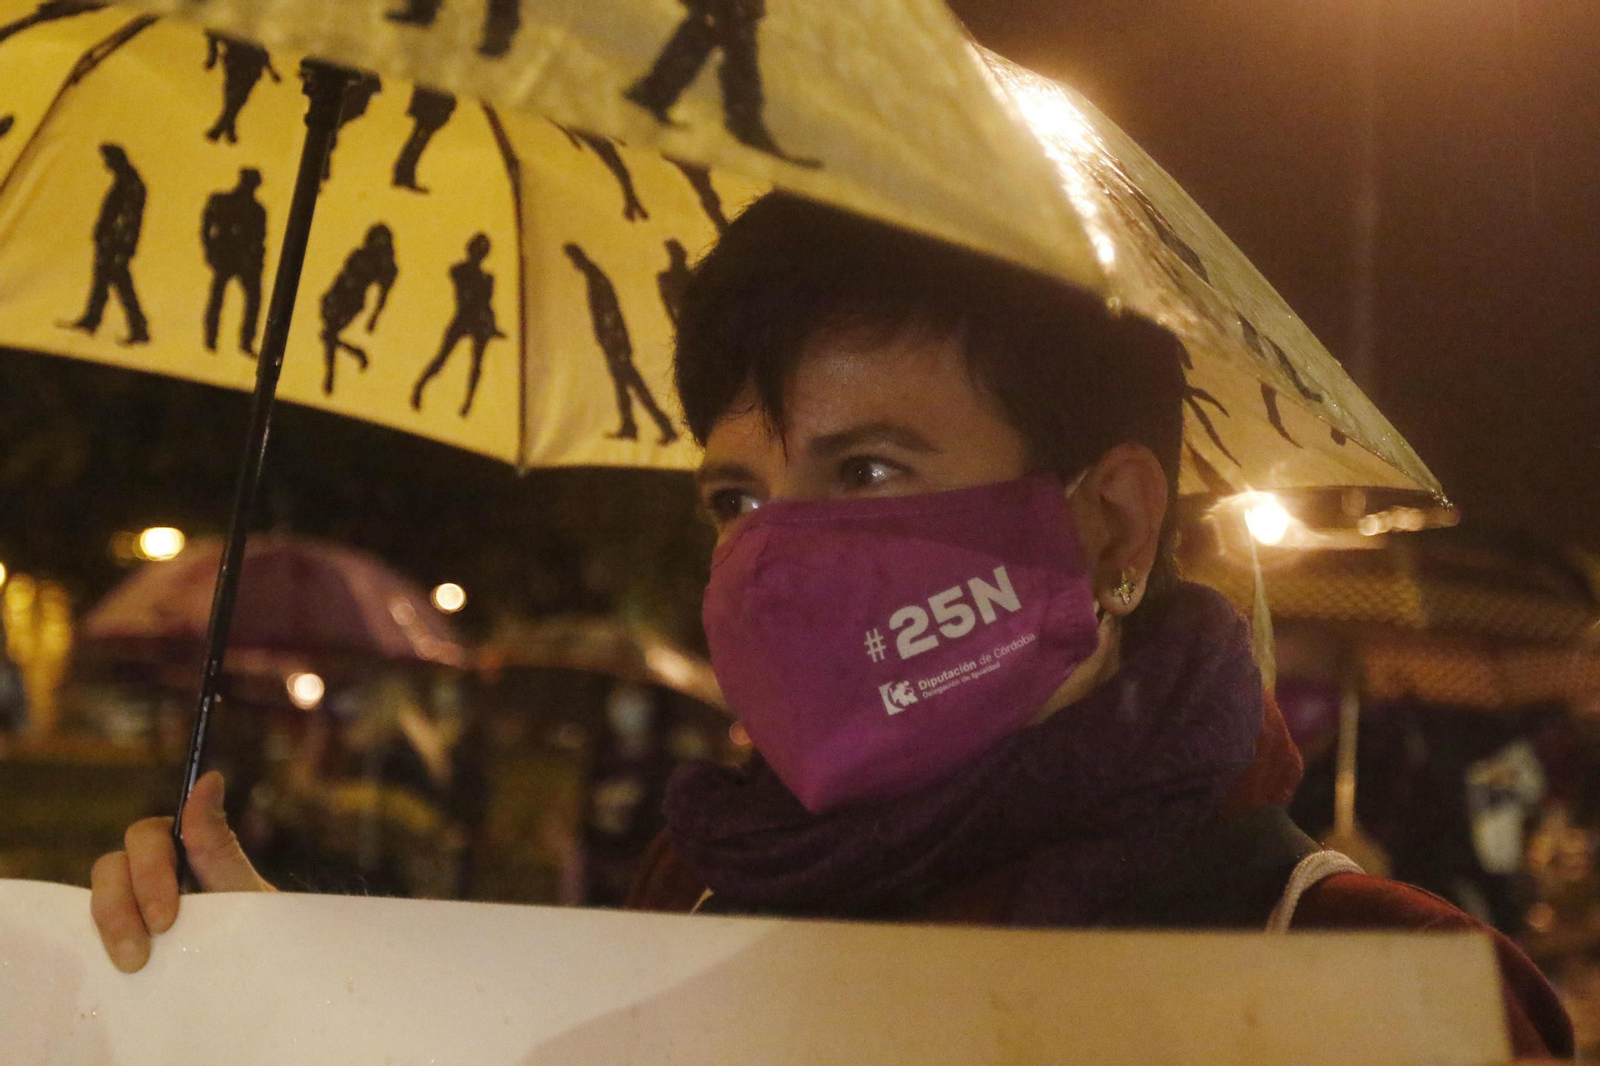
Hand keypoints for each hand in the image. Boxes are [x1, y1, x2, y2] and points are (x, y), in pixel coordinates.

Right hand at [89, 770, 273, 972]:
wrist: (256, 977)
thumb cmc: (253, 926)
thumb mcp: (241, 890)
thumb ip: (218, 844)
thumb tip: (209, 778)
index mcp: (181, 846)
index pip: (147, 836)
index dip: (149, 873)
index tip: (165, 918)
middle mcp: (151, 868)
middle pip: (113, 866)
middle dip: (124, 907)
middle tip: (143, 952)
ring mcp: (132, 902)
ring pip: (100, 898)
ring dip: (111, 929)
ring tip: (134, 964)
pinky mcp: (119, 935)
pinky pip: (93, 932)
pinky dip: (100, 946)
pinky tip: (113, 970)